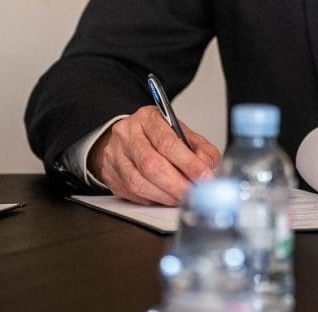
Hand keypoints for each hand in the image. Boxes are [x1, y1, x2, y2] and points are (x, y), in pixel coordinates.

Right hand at [86, 105, 219, 204]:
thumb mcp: (182, 133)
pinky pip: (132, 194)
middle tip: (193, 193)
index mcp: (148, 118)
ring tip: (182, 198)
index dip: (189, 164)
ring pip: (139, 182)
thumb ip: (200, 148)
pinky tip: (166, 198)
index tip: (204, 177)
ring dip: (165, 196)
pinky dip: (153, 200)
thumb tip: (207, 169)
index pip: (168, 143)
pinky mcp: (110, 175)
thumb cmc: (158, 136)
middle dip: (177, 184)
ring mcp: (115, 155)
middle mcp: (128, 134)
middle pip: (152, 165)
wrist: (128, 138)